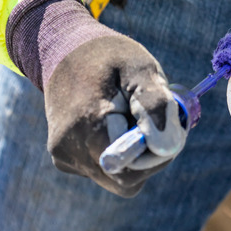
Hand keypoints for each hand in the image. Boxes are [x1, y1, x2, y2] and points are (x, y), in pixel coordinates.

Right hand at [6, 0, 185, 196]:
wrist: (66, 52)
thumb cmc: (109, 58)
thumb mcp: (140, 67)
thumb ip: (156, 104)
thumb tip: (165, 145)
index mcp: (87, 122)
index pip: (131, 167)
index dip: (155, 154)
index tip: (164, 126)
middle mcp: (69, 146)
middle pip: (124, 178)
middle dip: (147, 156)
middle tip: (153, 121)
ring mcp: (64, 156)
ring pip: (115, 178)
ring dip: (134, 155)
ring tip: (129, 117)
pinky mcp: (64, 160)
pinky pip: (103, 171)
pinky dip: (118, 153)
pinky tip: (113, 124)